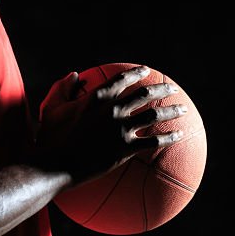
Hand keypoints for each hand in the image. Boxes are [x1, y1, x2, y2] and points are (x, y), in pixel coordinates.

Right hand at [33, 65, 186, 185]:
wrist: (56, 165)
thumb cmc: (50, 138)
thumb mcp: (52, 109)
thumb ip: (62, 88)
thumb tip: (73, 75)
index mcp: (97, 98)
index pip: (122, 79)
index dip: (136, 73)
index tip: (146, 71)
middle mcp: (113, 110)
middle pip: (144, 93)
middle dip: (161, 87)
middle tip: (172, 87)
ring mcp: (121, 129)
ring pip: (154, 114)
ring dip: (172, 110)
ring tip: (184, 109)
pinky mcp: (126, 148)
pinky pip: (154, 141)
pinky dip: (169, 137)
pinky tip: (179, 135)